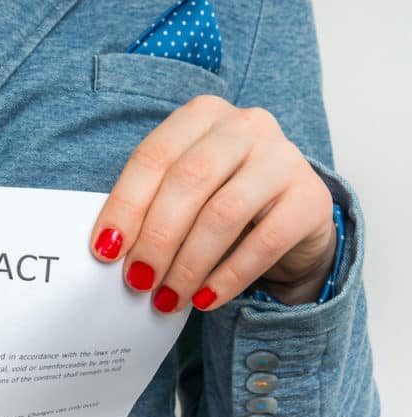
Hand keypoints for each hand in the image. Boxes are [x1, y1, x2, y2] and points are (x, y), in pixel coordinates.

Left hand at [90, 95, 336, 311]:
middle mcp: (246, 126)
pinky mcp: (311, 198)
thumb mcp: (183, 193)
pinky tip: (206, 300)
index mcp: (201, 116)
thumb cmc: (220, 202)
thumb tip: (110, 251)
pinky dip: (228, 277)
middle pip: (188, 181)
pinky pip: (264, 242)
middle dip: (156, 238)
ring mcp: (284, 158)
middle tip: (138, 281)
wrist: (290, 219)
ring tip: (168, 298)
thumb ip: (150, 207)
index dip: (125, 206)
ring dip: (188, 264)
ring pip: (223, 213)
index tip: (105, 250)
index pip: (153, 157)